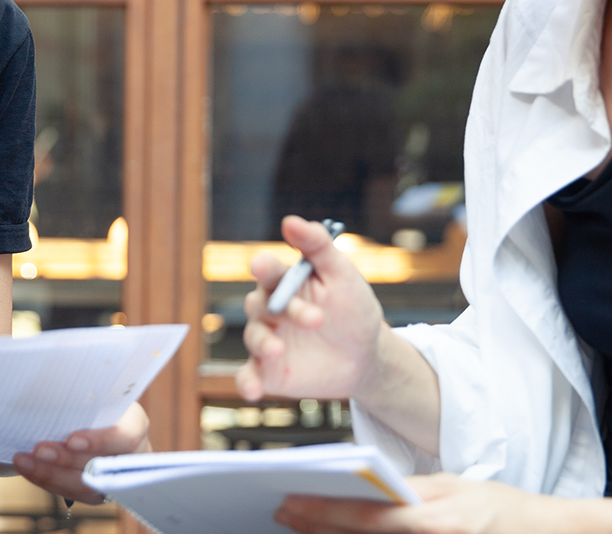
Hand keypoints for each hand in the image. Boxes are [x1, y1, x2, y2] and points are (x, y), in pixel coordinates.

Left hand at [10, 401, 148, 503]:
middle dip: (67, 460)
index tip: (72, 440)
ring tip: (25, 460)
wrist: (88, 415)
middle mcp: (132, 456)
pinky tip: (28, 468)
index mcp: (135, 425)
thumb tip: (56, 383)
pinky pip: (72, 493)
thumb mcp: (94, 390)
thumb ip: (83, 393)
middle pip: (102, 466)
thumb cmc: (91, 398)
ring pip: (86, 487)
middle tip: (39, 450)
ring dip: (51, 474)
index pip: (127, 437)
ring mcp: (116, 479)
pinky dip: (47, 480)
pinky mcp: (97, 493)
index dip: (101, 441)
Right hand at [236, 215, 386, 402]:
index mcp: (285, 282)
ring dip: (263, 342)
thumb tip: (291, 221)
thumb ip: (318, 247)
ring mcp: (268, 340)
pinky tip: (252, 391)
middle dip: (283, 310)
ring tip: (278, 351)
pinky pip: (249, 375)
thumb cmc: (352, 309)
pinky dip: (246, 382)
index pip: (269, 271)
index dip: (265, 267)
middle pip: (260, 304)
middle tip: (316, 319)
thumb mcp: (342, 274)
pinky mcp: (268, 371)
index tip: (263, 265)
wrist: (366, 357)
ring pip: (254, 337)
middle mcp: (270, 309)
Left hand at [273, 474, 611, 533]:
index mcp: (431, 520)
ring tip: (299, 527)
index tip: (289, 500)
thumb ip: (407, 490)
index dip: (321, 509)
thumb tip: (363, 483)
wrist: (539, 533)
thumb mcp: (450, 486)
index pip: (362, 515)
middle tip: (281, 512)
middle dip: (314, 526)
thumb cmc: (495, 507)